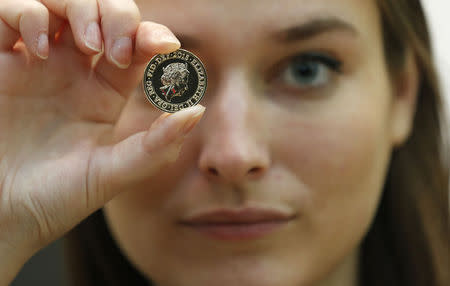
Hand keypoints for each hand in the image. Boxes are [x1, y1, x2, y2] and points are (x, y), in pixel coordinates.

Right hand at [0, 0, 204, 277]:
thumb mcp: (112, 175)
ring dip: (80, 9)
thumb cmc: (55, 200)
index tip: (165, 47)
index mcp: (104, 93)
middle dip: (118, 16)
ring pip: (60, 2)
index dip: (152, 35)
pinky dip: (28, 15)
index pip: (135, 44)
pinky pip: (10, 11)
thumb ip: (157, 147)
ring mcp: (35, 62)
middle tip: (117, 49)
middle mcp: (73, 72)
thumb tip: (197, 111)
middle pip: (102, 13)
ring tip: (87, 46)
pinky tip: (40, 49)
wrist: (2, 217)